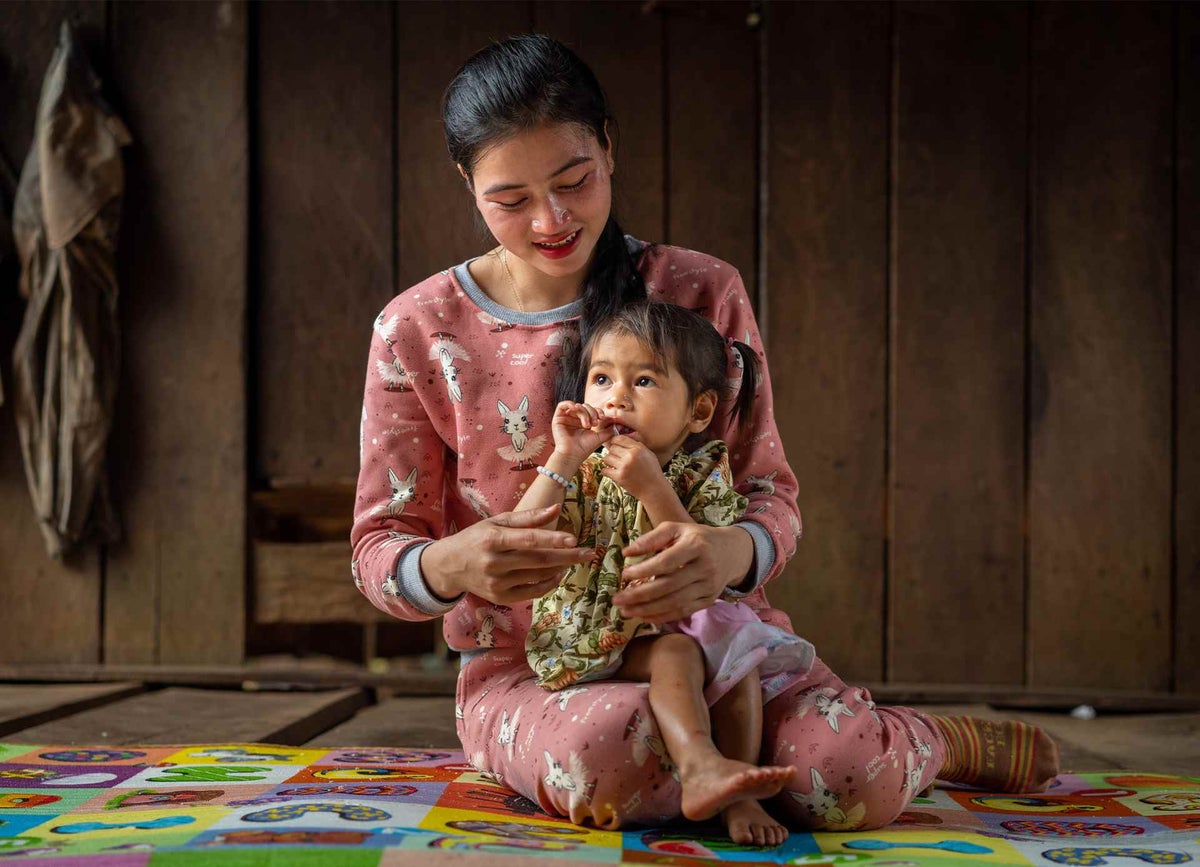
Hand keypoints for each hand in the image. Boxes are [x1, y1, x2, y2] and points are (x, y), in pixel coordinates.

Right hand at [421, 505, 593, 603]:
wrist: (448, 567)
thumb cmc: (476, 539)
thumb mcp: (496, 522)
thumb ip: (527, 517)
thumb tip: (556, 509)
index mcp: (492, 539)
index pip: (527, 539)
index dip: (551, 539)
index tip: (573, 539)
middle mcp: (493, 563)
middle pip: (537, 560)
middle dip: (566, 557)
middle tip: (588, 553)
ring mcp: (496, 583)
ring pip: (537, 576)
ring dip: (559, 568)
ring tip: (574, 559)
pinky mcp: (500, 597)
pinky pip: (532, 592)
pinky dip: (548, 583)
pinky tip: (558, 574)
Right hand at [551, 401, 613, 462]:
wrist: (573, 455)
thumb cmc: (585, 449)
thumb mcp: (600, 437)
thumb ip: (609, 430)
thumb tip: (619, 424)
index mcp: (584, 422)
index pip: (592, 410)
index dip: (599, 411)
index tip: (603, 418)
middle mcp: (575, 419)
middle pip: (585, 407)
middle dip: (592, 413)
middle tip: (595, 423)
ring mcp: (566, 418)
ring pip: (577, 406)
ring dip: (584, 413)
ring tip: (587, 425)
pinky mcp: (558, 418)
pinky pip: (562, 405)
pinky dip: (570, 404)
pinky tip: (575, 409)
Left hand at [600, 435, 663, 500]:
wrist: (654, 489)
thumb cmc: (652, 472)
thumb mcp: (648, 454)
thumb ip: (637, 445)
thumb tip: (623, 440)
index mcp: (638, 449)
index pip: (619, 438)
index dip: (616, 442)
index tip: (616, 446)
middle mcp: (630, 456)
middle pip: (612, 448)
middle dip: (613, 453)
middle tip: (618, 459)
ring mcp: (624, 466)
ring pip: (607, 458)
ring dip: (610, 462)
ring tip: (616, 466)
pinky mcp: (619, 477)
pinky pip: (605, 470)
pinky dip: (607, 471)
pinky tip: (613, 472)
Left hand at [612, 523, 753, 622]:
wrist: (732, 552)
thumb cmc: (697, 538)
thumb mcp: (676, 529)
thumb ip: (651, 538)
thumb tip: (626, 552)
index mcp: (696, 546)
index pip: (666, 562)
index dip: (644, 570)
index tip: (624, 574)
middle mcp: (705, 568)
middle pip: (668, 586)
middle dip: (640, 595)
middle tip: (617, 599)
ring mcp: (709, 587)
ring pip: (675, 603)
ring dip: (647, 610)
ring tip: (626, 611)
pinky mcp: (708, 600)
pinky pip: (683, 612)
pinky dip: (662, 616)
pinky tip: (644, 616)